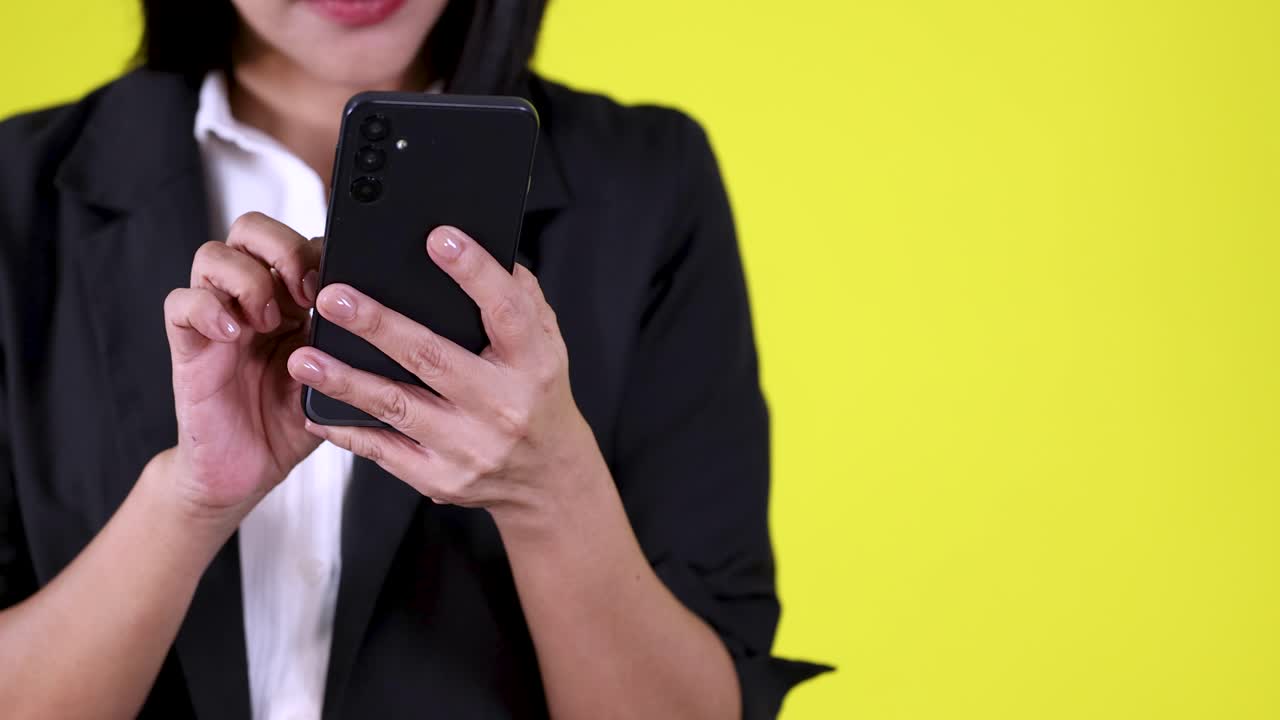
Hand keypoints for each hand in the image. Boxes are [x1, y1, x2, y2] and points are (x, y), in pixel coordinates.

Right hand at [162, 212, 322, 517]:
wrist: (249, 471)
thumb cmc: (292, 422)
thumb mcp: (336, 379)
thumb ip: (347, 341)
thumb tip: (377, 310)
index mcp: (294, 301)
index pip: (300, 240)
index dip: (319, 249)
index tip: (343, 282)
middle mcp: (253, 300)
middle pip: (252, 230)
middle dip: (281, 247)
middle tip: (305, 290)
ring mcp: (218, 319)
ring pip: (213, 255)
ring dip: (246, 279)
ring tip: (268, 321)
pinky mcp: (189, 345)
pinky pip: (180, 303)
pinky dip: (206, 309)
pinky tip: (232, 335)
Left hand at [285, 226, 606, 527]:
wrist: (548, 478)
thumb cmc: (539, 398)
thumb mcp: (547, 345)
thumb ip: (520, 298)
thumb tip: (481, 247)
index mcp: (533, 364)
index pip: (507, 311)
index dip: (475, 272)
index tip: (440, 238)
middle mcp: (502, 406)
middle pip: (433, 358)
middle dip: (379, 325)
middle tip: (335, 298)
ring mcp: (469, 446)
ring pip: (397, 406)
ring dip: (346, 380)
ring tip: (304, 357)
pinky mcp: (440, 477)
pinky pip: (383, 452)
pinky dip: (346, 429)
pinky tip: (313, 408)